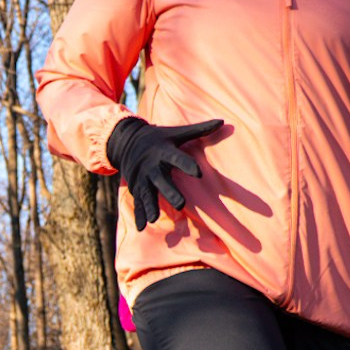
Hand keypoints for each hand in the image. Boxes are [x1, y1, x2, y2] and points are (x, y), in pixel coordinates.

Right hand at [106, 116, 223, 230]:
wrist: (126, 140)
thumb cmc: (159, 137)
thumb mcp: (177, 132)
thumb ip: (200, 130)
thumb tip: (224, 121)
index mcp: (164, 151)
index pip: (177, 158)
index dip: (187, 165)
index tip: (199, 173)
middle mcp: (152, 166)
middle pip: (161, 180)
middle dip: (169, 192)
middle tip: (181, 204)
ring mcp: (141, 178)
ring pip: (147, 194)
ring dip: (150, 206)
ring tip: (154, 218)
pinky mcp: (135, 187)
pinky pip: (137, 202)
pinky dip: (139, 215)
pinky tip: (142, 227)